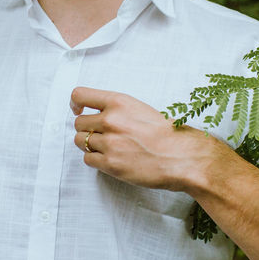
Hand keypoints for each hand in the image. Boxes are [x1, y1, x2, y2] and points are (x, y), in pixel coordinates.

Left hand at [71, 86, 223, 190]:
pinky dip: (96, 160)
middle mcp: (111, 120)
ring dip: (90, 144)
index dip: (75, 104)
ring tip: (108, 147)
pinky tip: (111, 158)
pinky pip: (87, 159)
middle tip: (102, 135)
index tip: (77, 109)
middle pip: (78, 123)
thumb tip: (96, 114)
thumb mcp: (140, 109)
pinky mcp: (110, 164)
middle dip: (87, 129)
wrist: (182, 156)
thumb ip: (116, 109)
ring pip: (80, 141)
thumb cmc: (167, 134)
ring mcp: (109, 143)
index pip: (80, 95)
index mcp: (119, 102)